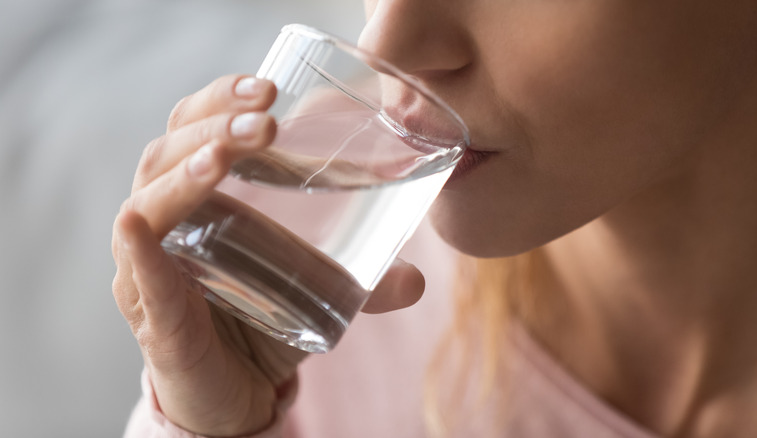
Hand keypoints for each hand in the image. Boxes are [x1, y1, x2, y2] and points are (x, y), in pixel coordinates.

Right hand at [111, 75, 424, 435]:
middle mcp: (165, 222)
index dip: (223, 99)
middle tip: (264, 116)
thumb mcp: (317, 289)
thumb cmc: (262, 321)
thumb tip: (417, 279)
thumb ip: (365, 281)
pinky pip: (140, 278)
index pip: (195, 127)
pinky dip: (140, 251)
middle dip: (214, 125)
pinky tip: (139, 226)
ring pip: (149, 203)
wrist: (234, 393)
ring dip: (185, 172)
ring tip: (224, 155)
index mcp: (199, 197)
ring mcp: (150, 268)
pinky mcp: (154, 317)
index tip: (270, 87)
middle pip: (169, 152)